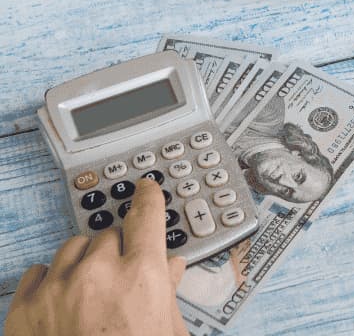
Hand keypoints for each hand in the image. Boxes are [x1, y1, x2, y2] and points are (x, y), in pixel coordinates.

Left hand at [5, 179, 188, 335]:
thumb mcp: (168, 332)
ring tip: (91, 289)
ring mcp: (58, 288)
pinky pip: (38, 270)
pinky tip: (62, 297)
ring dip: (83, 262)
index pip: (146, 216)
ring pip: (73, 247)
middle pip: (109, 235)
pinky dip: (50, 278)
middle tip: (121, 277)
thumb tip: (172, 270)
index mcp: (141, 276)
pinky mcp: (25, 307)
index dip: (148, 198)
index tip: (146, 189)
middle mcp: (99, 273)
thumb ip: (168, 294)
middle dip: (117, 252)